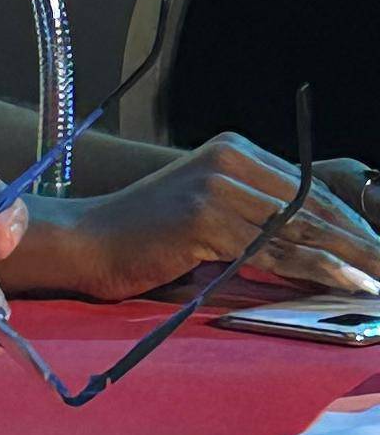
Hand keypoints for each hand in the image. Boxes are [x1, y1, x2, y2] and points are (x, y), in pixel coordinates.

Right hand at [12, 140, 379, 302]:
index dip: (354, 223)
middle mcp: (229, 160)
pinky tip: (349, 284)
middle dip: (362, 243)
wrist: (84, 242)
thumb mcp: (206, 211)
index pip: (312, 189)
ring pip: (301, 230)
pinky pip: (274, 252)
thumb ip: (253, 216)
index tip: (379, 250)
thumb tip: (314, 249)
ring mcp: (216, 187)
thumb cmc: (143, 236)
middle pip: (315, 207)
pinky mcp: (202, 220)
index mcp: (234, 150)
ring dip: (353, 261)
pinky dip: (316, 272)